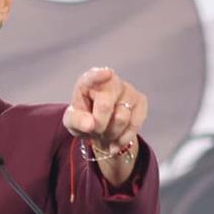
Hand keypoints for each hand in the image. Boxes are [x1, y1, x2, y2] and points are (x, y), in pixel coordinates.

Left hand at [63, 67, 148, 184]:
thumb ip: (77, 122)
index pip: (92, 77)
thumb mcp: (72, 122)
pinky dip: (124, 137)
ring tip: (105, 133)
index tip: (106, 74)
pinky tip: (117, 139)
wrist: (103, 128)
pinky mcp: (140, 101)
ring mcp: (128, 89)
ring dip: (111, 134)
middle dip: (99, 125)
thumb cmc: (85, 119)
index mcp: (88, 82)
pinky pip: (134, 124)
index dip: (99, 75)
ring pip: (121, 118)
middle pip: (105, 106)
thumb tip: (90, 124)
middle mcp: (110, 81)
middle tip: (95, 130)